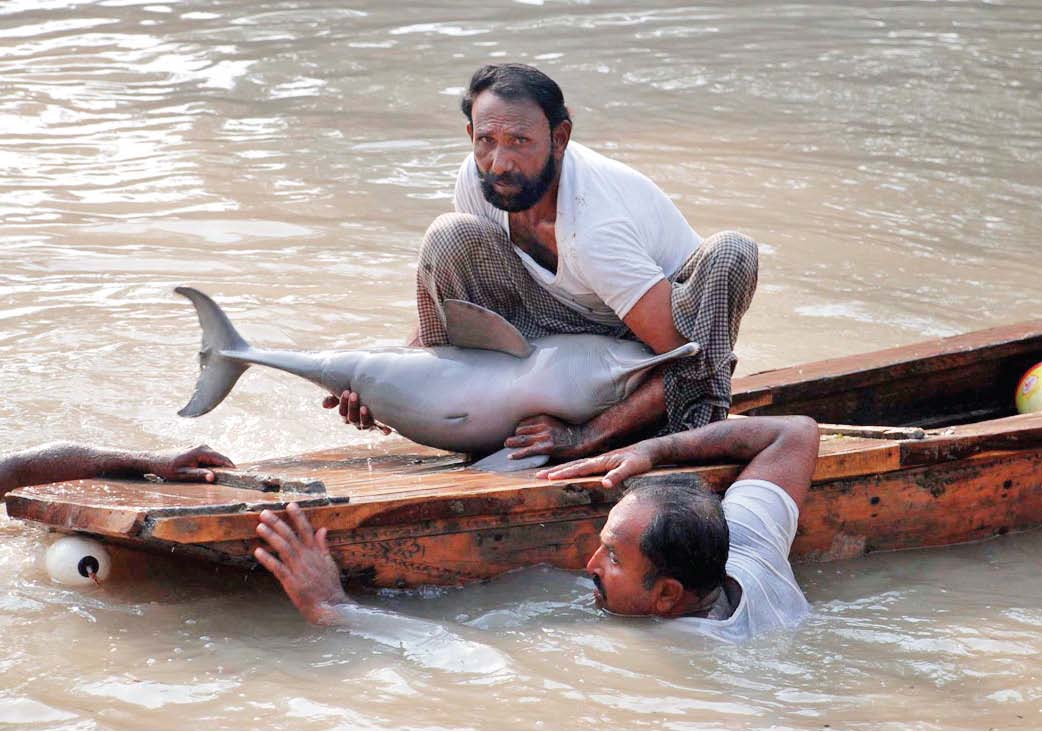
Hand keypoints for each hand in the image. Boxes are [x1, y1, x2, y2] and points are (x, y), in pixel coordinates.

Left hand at [143, 444, 234, 482]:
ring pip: (216, 458)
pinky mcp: (199, 450)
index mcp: (201, 451)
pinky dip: (214, 465)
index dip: (231, 468)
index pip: (222, 459)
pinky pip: (211, 458)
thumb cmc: (167, 468)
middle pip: (221, 458)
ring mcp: (201, 447)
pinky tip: (212, 474)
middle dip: (227, 469)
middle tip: (233, 481)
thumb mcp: (183, 475)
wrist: (155, 460)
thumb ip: (199, 475)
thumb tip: (213, 477)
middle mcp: (203, 446)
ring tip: (223, 479)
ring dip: (220, 468)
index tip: (239, 477)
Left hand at [254, 503, 348, 624]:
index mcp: (316, 551)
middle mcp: (306, 557)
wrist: (329, 606)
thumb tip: (322, 529)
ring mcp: (298, 568)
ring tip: (259, 526)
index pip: (306, 529)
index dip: (298, 516)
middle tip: (264, 513)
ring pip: (283, 548)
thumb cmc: (329, 585)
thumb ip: (323, 545)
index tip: (290, 504)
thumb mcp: (330, 562)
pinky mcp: (291, 581)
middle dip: (277, 523)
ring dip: (271, 536)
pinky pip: (277, 568)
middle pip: (290, 535)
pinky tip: (258, 551)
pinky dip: (268, 559)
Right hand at [322, 390, 390, 433]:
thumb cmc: (357, 394)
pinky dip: (383, 430)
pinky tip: (386, 429)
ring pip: (364, 424)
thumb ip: (333, 398)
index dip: (343, 404)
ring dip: (363, 417)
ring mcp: (369, 424)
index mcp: (348, 416)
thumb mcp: (345, 395)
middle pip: (352, 419)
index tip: (346, 392)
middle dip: (352, 407)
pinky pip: (382, 430)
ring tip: (364, 407)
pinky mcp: (381, 425)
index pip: (342, 413)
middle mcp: (357, 422)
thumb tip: (324, 405)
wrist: (376, 395)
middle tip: (354, 394)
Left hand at [503, 414, 593, 460]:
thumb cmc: (570, 431)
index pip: (523, 422)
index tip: (517, 433)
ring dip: (511, 443)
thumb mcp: (555, 421)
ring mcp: (544, 436)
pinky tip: (510, 457)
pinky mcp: (546, 447)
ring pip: (521, 439)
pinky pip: (527, 451)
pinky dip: (517, 454)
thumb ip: (543, 423)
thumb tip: (531, 428)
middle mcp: (542, 425)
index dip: (519, 429)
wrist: (584, 438)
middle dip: (514, 435)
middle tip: (508, 441)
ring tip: (507, 445)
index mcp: (544, 417)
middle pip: (520, 430)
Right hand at [535, 442, 658, 487]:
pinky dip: (570, 468)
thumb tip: (605, 484)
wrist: (648, 450)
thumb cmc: (640, 460)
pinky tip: (567, 471)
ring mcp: (598, 460)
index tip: (548, 477)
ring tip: (546, 474)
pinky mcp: (601, 463)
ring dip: (560, 469)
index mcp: (600, 461)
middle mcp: (596, 460)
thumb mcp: (632, 468)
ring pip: (574, 464)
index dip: (563, 473)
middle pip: (571, 465)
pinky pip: (581, 465)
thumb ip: (618, 475)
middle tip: (537, 476)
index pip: (578, 468)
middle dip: (554, 471)